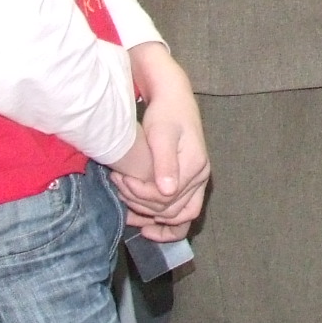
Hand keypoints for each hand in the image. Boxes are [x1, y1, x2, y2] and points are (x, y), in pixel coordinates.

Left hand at [112, 44, 208, 233]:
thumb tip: (167, 191)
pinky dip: (165, 223)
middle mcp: (201, 177)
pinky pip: (182, 212)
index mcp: (195, 166)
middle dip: (143, 206)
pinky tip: (145, 223)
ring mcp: (198, 181)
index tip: (121, 181)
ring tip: (128, 213)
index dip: (141, 195)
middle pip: (172, 211)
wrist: (173, 99)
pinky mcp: (190, 181)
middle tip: (120, 191)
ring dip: (152, 219)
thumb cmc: (165, 113)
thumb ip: (164, 163)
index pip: (166, 198)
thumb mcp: (161, 134)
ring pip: (179, 216)